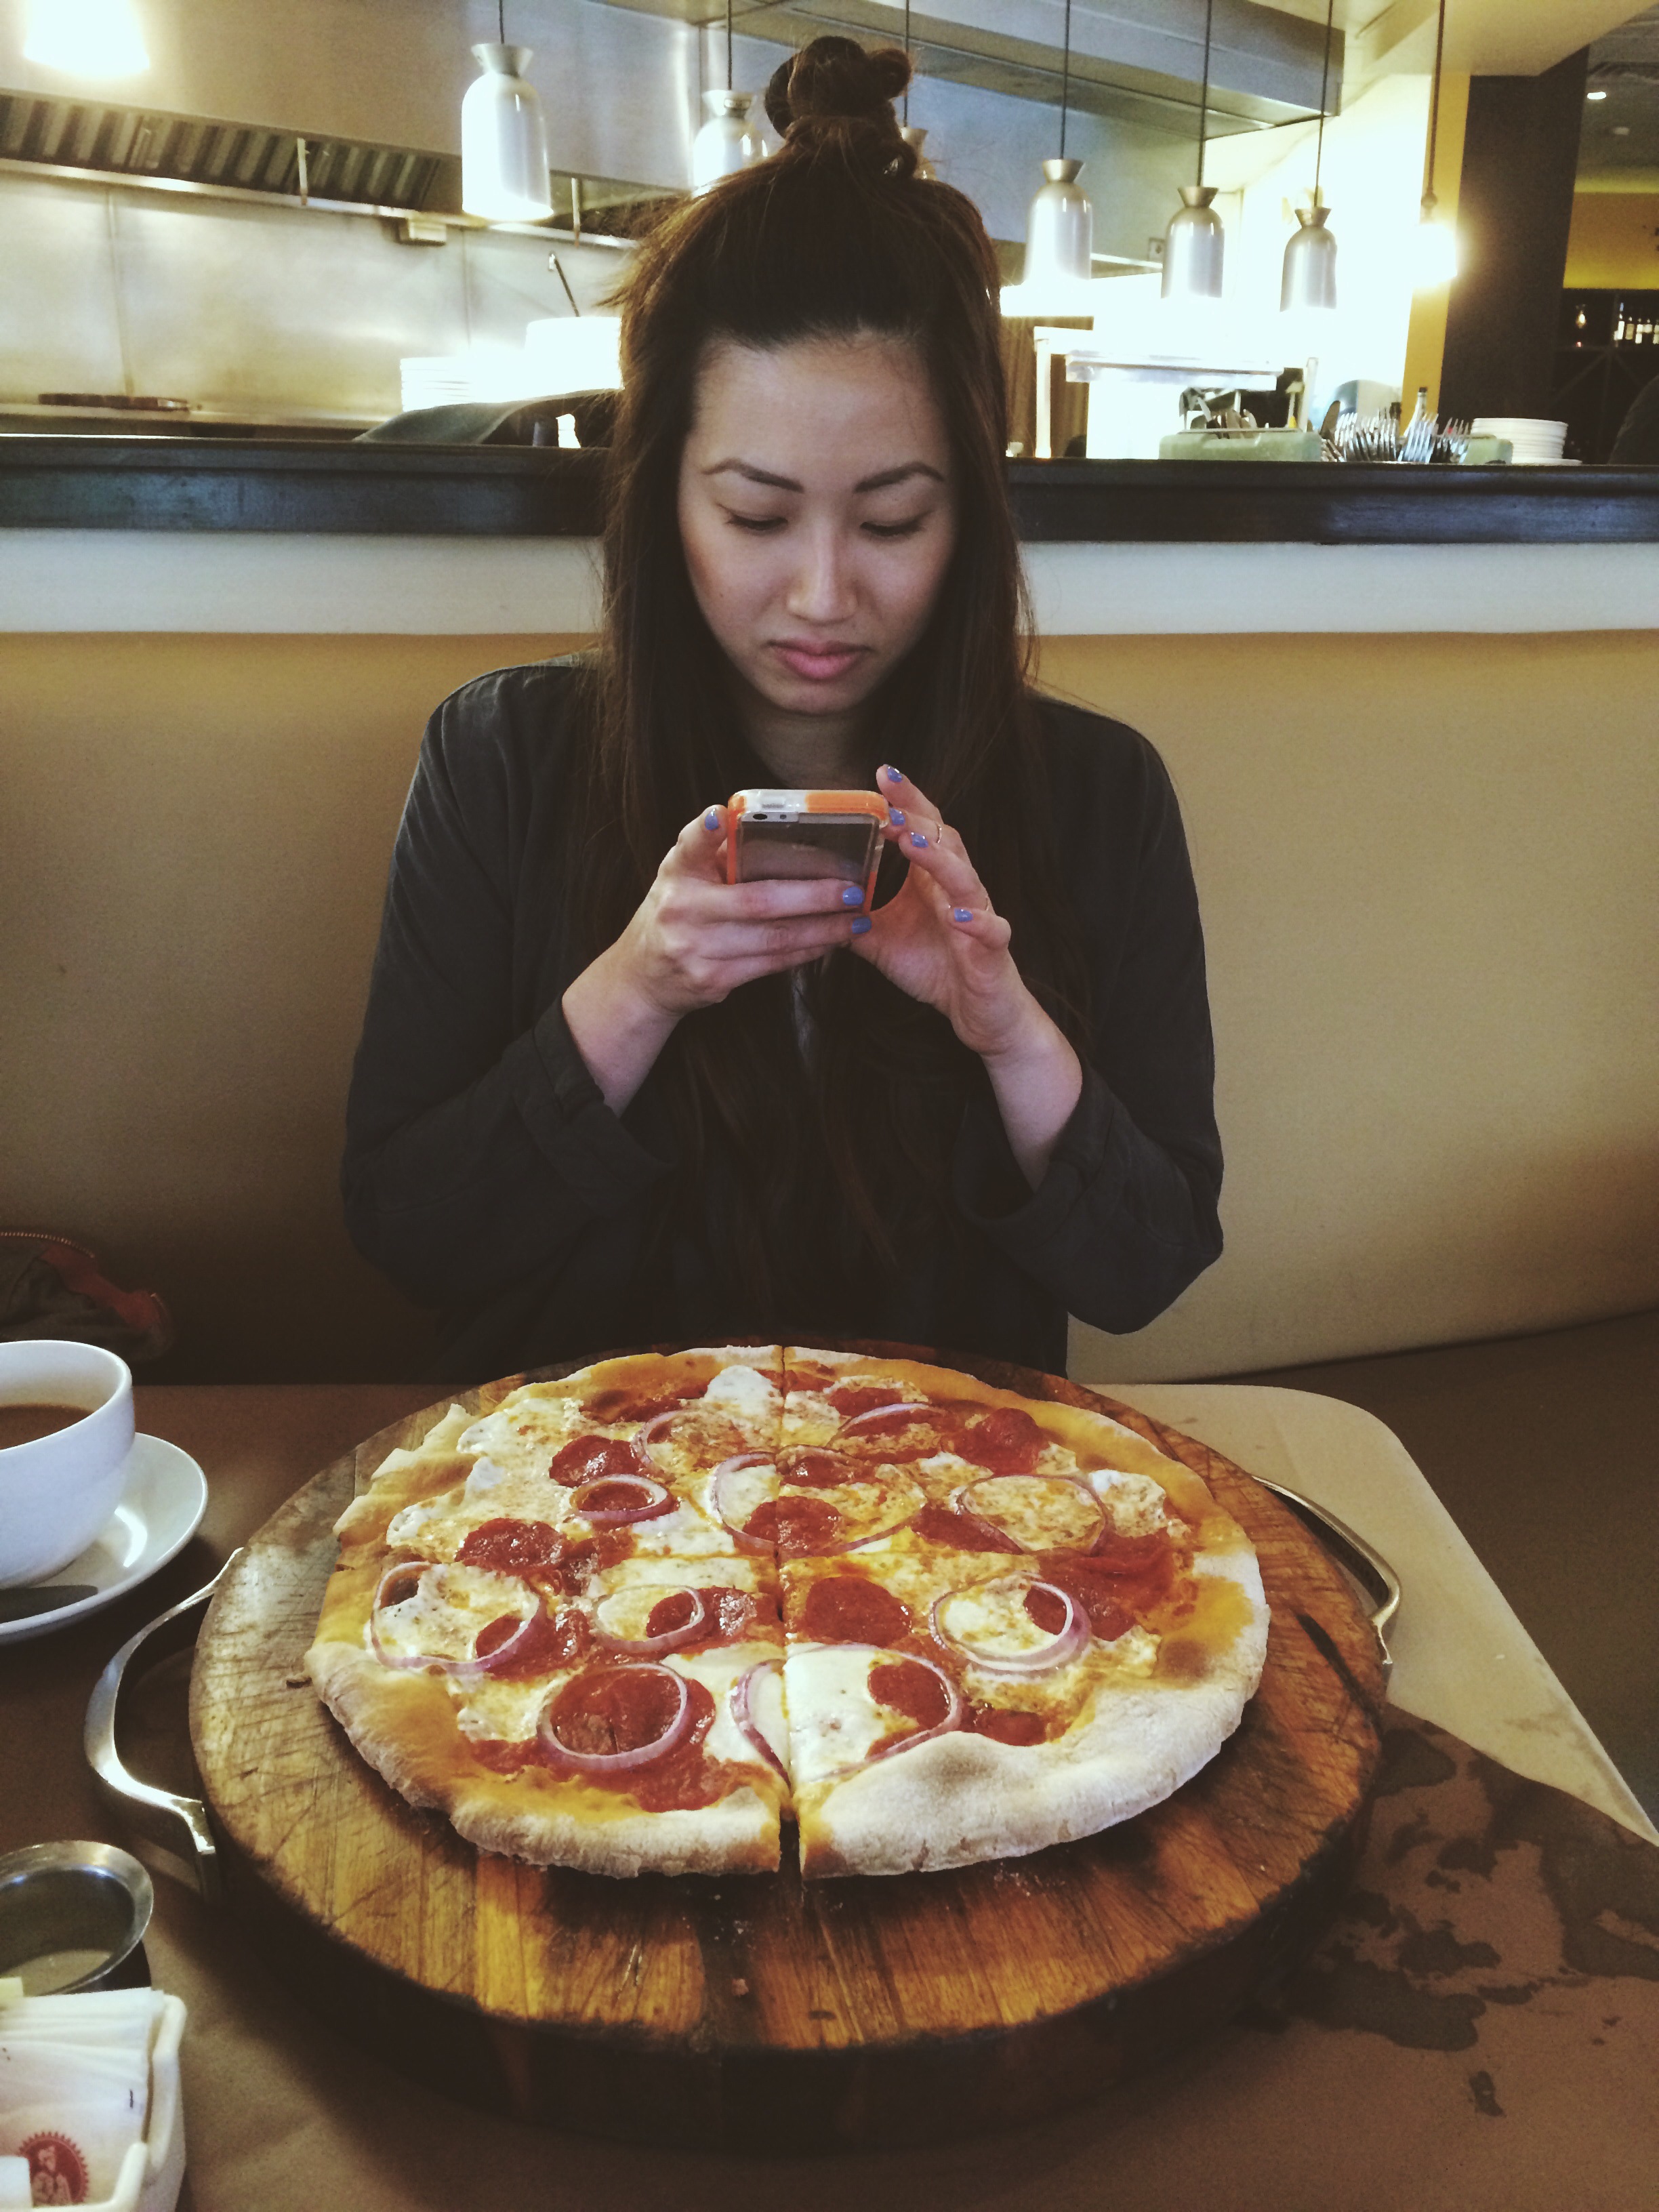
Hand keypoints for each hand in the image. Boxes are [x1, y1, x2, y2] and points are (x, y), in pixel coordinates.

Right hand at [562, 805, 862, 1111]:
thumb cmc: (678, 913)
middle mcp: (681, 909)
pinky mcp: (713, 980)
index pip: (689, 846)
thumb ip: (716, 852)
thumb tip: (766, 823)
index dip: (705, 831)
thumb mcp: (684, 875)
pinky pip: (771, 965)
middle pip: (757, 901)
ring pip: (773, 938)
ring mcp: (696, 948)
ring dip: (822, 929)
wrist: (645, 977)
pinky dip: (806, 952)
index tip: (720, 814)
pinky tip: (831, 941)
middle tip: (851, 889)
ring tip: (856, 918)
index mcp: (677, 873)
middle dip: (812, 896)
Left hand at [852, 768, 1035, 1057]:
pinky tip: (958, 916)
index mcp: (932, 881)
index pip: (922, 828)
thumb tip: (812, 898)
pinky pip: (989, 930)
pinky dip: (975, 921)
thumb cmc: (936, 968)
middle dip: (917, 817)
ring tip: (910, 842)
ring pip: (964, 878)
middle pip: (944, 840)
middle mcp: (958, 889)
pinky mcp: (992, 948)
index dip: (906, 801)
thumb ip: (853, 915)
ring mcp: (979, 915)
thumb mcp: (881, 939)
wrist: (978, 1012)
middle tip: (886, 801)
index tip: (880, 775)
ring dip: (938, 858)